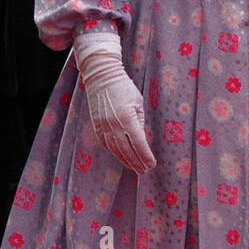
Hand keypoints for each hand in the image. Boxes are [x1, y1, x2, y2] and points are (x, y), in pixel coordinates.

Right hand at [74, 33, 155, 173]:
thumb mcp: (138, 102)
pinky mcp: (97, 126)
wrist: (102, 77)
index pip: (138, 143)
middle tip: (144, 171)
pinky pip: (107, 144)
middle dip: (137, 162)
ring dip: (126, 161)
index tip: (152, 164)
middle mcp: (114, 125)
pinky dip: (115, 153)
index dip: (145, 156)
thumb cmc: (124, 87)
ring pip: (116, 150)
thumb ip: (140, 121)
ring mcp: (103, 127)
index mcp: (127, 118)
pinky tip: (121, 158)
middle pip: (127, 150)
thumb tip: (142, 139)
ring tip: (135, 168)